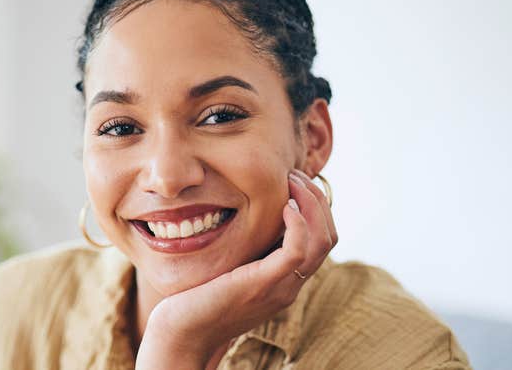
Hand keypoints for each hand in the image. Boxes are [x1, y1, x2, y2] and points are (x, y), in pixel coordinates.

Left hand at [135, 169, 338, 368]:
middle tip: (293, 175)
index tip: (292, 181)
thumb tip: (246, 219)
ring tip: (290, 182)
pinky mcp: (265, 284)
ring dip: (311, 203)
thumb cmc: (197, 299)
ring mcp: (281, 286)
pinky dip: (298, 222)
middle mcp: (290, 284)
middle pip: (329, 236)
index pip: (321, 238)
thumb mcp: (229, 268)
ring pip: (322, 240)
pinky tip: (283, 206)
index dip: (314, 205)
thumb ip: (245, 250)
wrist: (182, 335)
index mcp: (284, 278)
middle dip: (316, 198)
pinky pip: (298, 250)